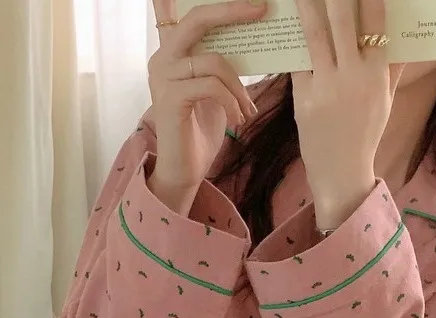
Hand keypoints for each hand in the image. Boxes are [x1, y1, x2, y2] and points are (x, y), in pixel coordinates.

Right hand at [148, 0, 266, 211]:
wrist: (184, 170)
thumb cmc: (201, 131)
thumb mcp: (215, 91)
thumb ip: (222, 65)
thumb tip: (252, 39)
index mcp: (172, 53)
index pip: (197, 16)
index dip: (225, 6)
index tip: (258, 4)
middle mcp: (161, 59)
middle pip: (197, 20)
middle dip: (232, 12)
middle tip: (261, 10)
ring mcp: (162, 78)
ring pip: (214, 62)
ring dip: (240, 88)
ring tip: (248, 110)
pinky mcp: (170, 99)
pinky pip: (211, 87)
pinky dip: (231, 103)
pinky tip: (237, 120)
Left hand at [292, 0, 404, 228]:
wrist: (341, 173)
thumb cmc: (365, 135)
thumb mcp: (385, 102)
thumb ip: (391, 68)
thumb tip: (401, 38)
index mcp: (377, 75)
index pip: (375, 22)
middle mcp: (353, 76)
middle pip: (342, 17)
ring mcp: (326, 86)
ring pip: (315, 32)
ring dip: (307, 1)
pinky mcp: (303, 97)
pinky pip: (299, 60)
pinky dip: (295, 40)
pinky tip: (290, 21)